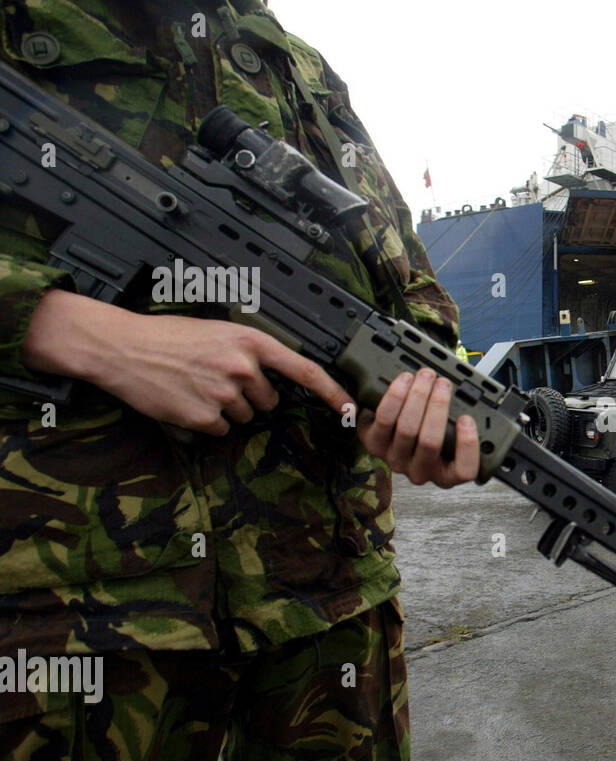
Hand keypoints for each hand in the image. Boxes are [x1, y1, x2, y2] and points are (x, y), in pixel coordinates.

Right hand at [21, 289, 350, 433]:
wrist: (122, 347)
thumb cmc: (167, 337)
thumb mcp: (218, 332)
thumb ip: (250, 352)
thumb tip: (273, 377)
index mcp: (251, 342)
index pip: (305, 370)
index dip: (332, 392)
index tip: (349, 407)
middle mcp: (244, 368)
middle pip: (269, 401)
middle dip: (249, 396)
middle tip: (215, 378)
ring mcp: (225, 394)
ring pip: (245, 416)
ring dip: (226, 408)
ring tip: (196, 385)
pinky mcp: (205, 417)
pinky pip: (221, 429)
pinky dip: (207, 421)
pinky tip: (186, 400)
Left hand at [358, 369, 479, 486]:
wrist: (388, 427)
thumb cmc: (426, 428)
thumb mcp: (450, 432)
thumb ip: (461, 424)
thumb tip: (471, 406)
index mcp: (445, 472)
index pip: (464, 471)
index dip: (467, 445)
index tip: (467, 419)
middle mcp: (420, 471)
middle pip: (430, 442)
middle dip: (438, 406)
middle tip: (443, 383)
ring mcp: (395, 459)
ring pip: (407, 428)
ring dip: (417, 396)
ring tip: (425, 377)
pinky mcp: (374, 444)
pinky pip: (385, 418)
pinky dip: (396, 397)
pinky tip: (405, 382)